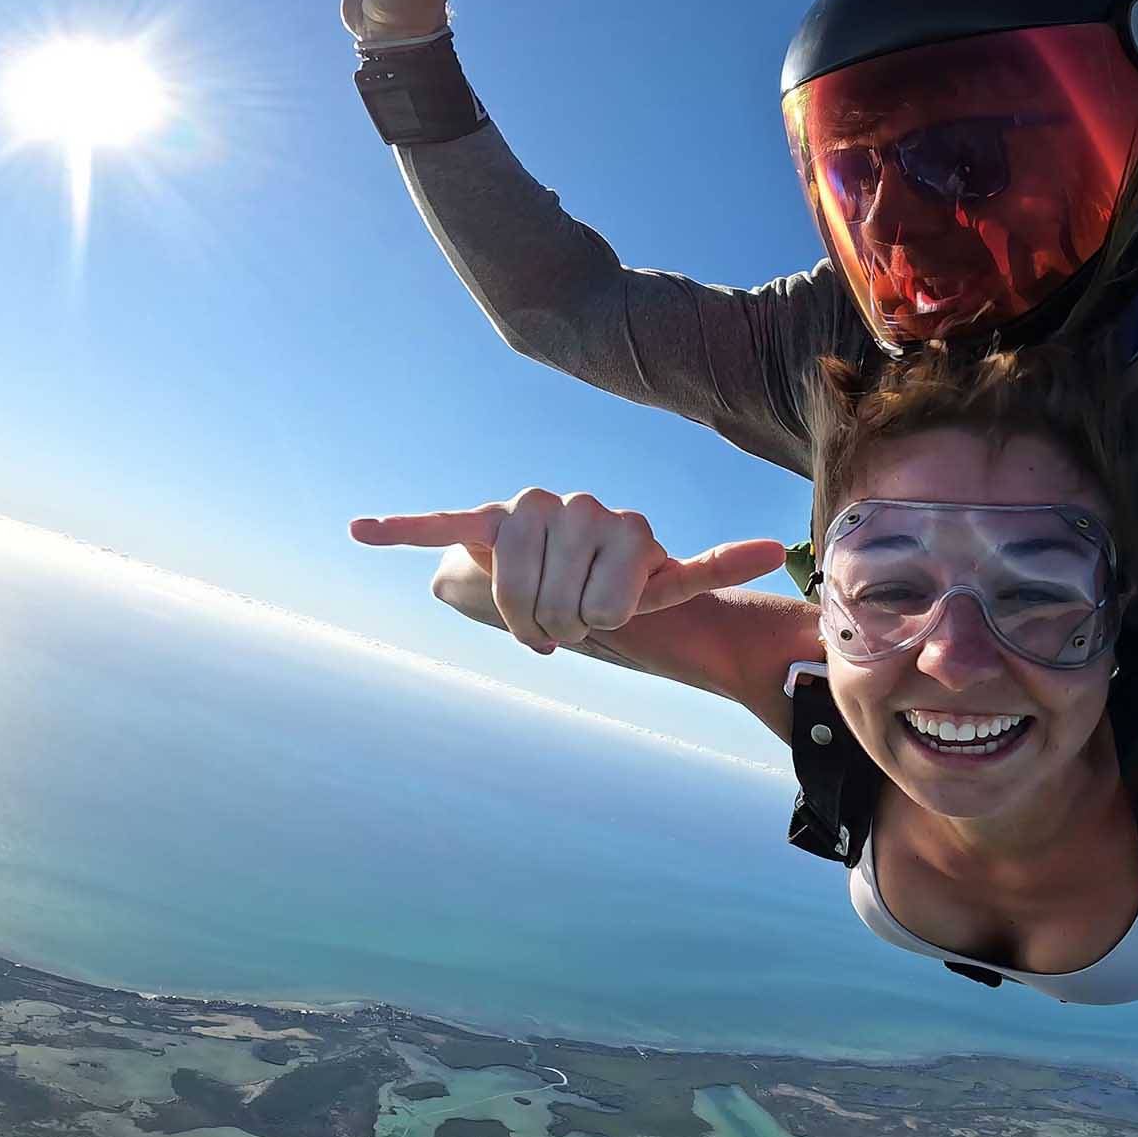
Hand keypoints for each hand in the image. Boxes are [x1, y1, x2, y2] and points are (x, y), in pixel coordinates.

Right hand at [352, 491, 784, 653]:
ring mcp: (534, 511)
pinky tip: (360, 529)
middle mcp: (585, 508)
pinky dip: (405, 528)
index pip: (610, 603)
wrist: (557, 567)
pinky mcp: (483, 519)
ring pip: (515, 588)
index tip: (599, 621)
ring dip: (517, 616)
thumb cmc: (610, 586)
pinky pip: (443, 522)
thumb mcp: (659, 588)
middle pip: (562, 605)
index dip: (598, 623)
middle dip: (557, 627)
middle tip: (561, 621)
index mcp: (631, 528)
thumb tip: (777, 548)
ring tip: (530, 609)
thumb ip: (706, 571)